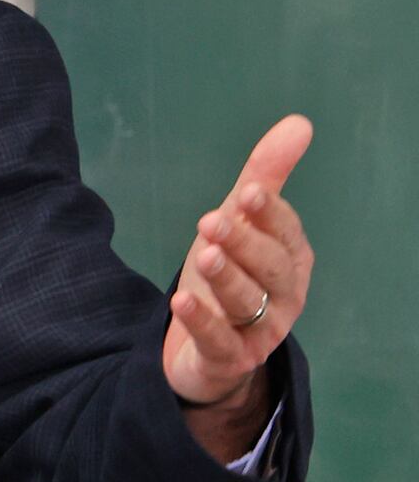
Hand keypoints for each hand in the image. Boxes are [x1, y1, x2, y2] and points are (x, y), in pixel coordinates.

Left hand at [163, 115, 314, 411]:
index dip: (268, 214)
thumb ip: (265, 176)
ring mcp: (259, 331)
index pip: (285, 234)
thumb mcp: (241, 222)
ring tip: (202, 255)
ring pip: (246, 303)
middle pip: (270, 269)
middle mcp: (283, 296)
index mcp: (289, 260)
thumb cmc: (230, 272)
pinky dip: (202, 321)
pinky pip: (219, 340)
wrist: (207, 347)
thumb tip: (299, 123)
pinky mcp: (229, 358)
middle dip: (244, 244)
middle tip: (212, 221)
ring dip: (225, 278)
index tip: (247, 192)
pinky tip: (182, 299)